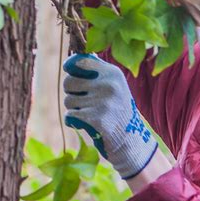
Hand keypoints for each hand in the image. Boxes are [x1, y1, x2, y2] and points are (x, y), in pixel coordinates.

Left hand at [62, 54, 157, 178]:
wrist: (131, 139)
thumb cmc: (118, 111)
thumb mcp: (114, 86)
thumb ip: (97, 72)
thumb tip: (74, 60)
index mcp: (113, 73)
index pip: (80, 62)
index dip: (71, 69)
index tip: (72, 75)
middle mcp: (109, 84)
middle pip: (69, 82)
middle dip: (72, 94)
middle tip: (85, 102)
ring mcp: (104, 101)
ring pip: (68, 101)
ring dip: (74, 110)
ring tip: (91, 114)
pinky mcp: (97, 118)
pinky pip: (70, 116)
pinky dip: (74, 122)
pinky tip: (87, 124)